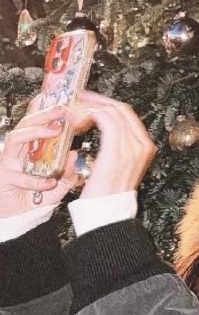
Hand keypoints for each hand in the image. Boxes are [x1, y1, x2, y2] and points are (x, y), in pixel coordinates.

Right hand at [0, 99, 82, 218]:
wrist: (13, 216)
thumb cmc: (32, 196)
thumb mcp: (57, 183)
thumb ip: (67, 172)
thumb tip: (76, 156)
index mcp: (31, 147)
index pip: (36, 122)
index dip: (45, 107)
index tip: (61, 97)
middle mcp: (19, 150)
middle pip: (26, 123)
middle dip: (43, 113)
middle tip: (62, 109)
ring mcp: (9, 161)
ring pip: (17, 138)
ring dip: (36, 132)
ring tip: (54, 130)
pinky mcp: (4, 177)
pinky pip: (19, 175)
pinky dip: (36, 179)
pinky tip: (50, 181)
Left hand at [73, 90, 156, 197]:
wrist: (108, 211)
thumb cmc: (108, 192)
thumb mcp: (118, 165)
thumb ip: (117, 146)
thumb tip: (103, 129)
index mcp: (145, 147)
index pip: (127, 114)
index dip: (107, 104)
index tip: (90, 102)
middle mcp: (143, 144)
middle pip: (121, 108)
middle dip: (97, 100)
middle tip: (78, 99)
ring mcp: (132, 145)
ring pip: (111, 110)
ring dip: (89, 107)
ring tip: (73, 111)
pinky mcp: (117, 148)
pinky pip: (103, 119)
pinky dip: (87, 115)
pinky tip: (76, 122)